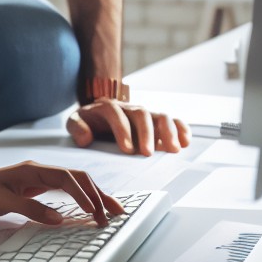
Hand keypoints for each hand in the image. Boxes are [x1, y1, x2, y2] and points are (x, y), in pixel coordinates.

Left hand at [0, 161, 125, 226]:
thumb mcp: (2, 203)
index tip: (93, 211)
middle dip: (97, 193)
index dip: (82, 194)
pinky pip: (67, 189)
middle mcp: (40, 170)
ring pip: (75, 182)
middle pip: (76, 177)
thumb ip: (29, 209)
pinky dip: (82, 197)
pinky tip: (92, 207)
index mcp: (32, 169)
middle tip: (114, 213)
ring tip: (111, 211)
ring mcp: (41, 177)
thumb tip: (58, 219)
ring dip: (93, 195)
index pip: (65, 178)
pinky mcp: (40, 185)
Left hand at [66, 99, 191, 155]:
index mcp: (106, 107)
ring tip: (173, 149)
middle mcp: (127, 108)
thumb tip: (86, 138)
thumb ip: (77, 128)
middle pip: (140, 113)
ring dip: (167, 131)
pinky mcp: (155, 121)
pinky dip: (180, 128)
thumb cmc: (87, 122)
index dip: (122, 130)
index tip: (127, 149)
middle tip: (147, 154)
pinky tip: (186, 141)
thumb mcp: (75, 123)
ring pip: (158, 116)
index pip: (115, 114)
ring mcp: (143, 114)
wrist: (97, 115)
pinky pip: (171, 120)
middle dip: (146, 133)